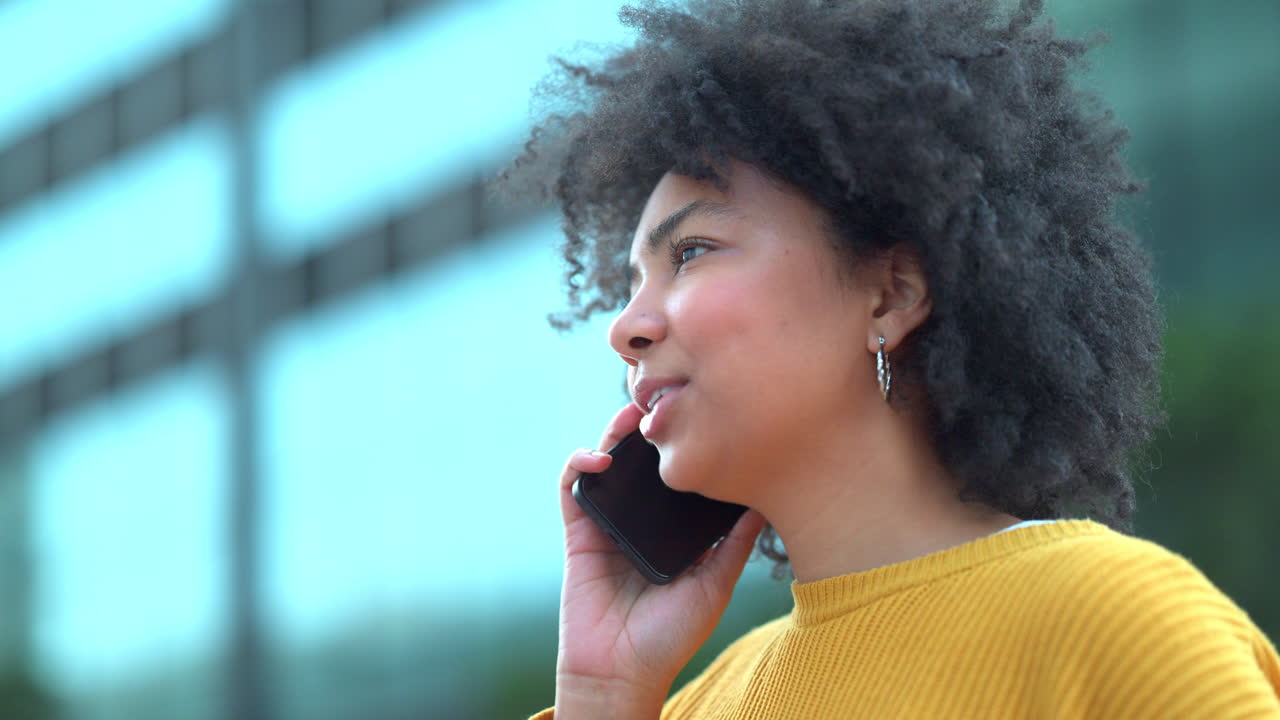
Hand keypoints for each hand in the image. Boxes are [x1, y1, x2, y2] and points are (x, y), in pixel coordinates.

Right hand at [552, 403, 766, 718]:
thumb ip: (734, 544)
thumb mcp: (715, 584)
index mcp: (671, 527)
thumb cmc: (670, 636)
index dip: (683, 443)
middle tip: (665, 402)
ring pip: (606, 461)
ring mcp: (607, 522)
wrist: (622, 670)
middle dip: (648, 426)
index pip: (675, 473)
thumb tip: (764, 501)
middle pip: (640, 458)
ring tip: (632, 416)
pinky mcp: (578, 531)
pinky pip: (572, 487)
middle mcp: (639, 518)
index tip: (703, 416)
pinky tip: (600, 459)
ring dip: (613, 432)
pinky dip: (580, 464)